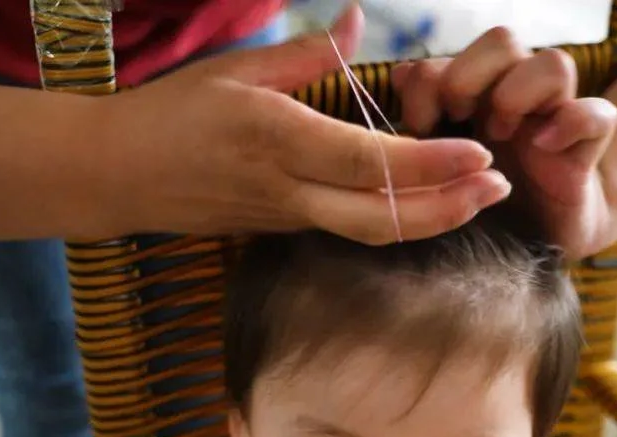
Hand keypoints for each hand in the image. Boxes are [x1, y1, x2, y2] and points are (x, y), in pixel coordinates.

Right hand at [93, 4, 510, 242]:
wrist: (115, 175)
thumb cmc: (170, 112)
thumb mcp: (234, 68)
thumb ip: (306, 52)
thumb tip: (357, 17)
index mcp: (276, 139)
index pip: (368, 162)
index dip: (429, 163)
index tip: (480, 154)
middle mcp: (288, 188)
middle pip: (382, 216)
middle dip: (448, 206)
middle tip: (501, 185)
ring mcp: (288, 218)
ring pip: (373, 233)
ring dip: (433, 221)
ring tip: (481, 200)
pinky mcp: (286, 231)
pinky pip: (353, 233)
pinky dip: (400, 223)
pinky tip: (434, 207)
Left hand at [390, 26, 616, 258]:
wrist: (538, 240)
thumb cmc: (485, 203)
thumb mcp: (442, 168)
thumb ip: (422, 120)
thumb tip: (400, 74)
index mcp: (476, 96)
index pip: (451, 56)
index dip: (428, 82)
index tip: (420, 126)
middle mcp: (517, 95)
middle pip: (503, 40)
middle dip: (469, 76)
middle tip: (459, 119)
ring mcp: (555, 117)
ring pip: (554, 63)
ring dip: (517, 95)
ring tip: (500, 135)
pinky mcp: (587, 147)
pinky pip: (599, 113)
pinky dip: (570, 123)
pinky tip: (544, 148)